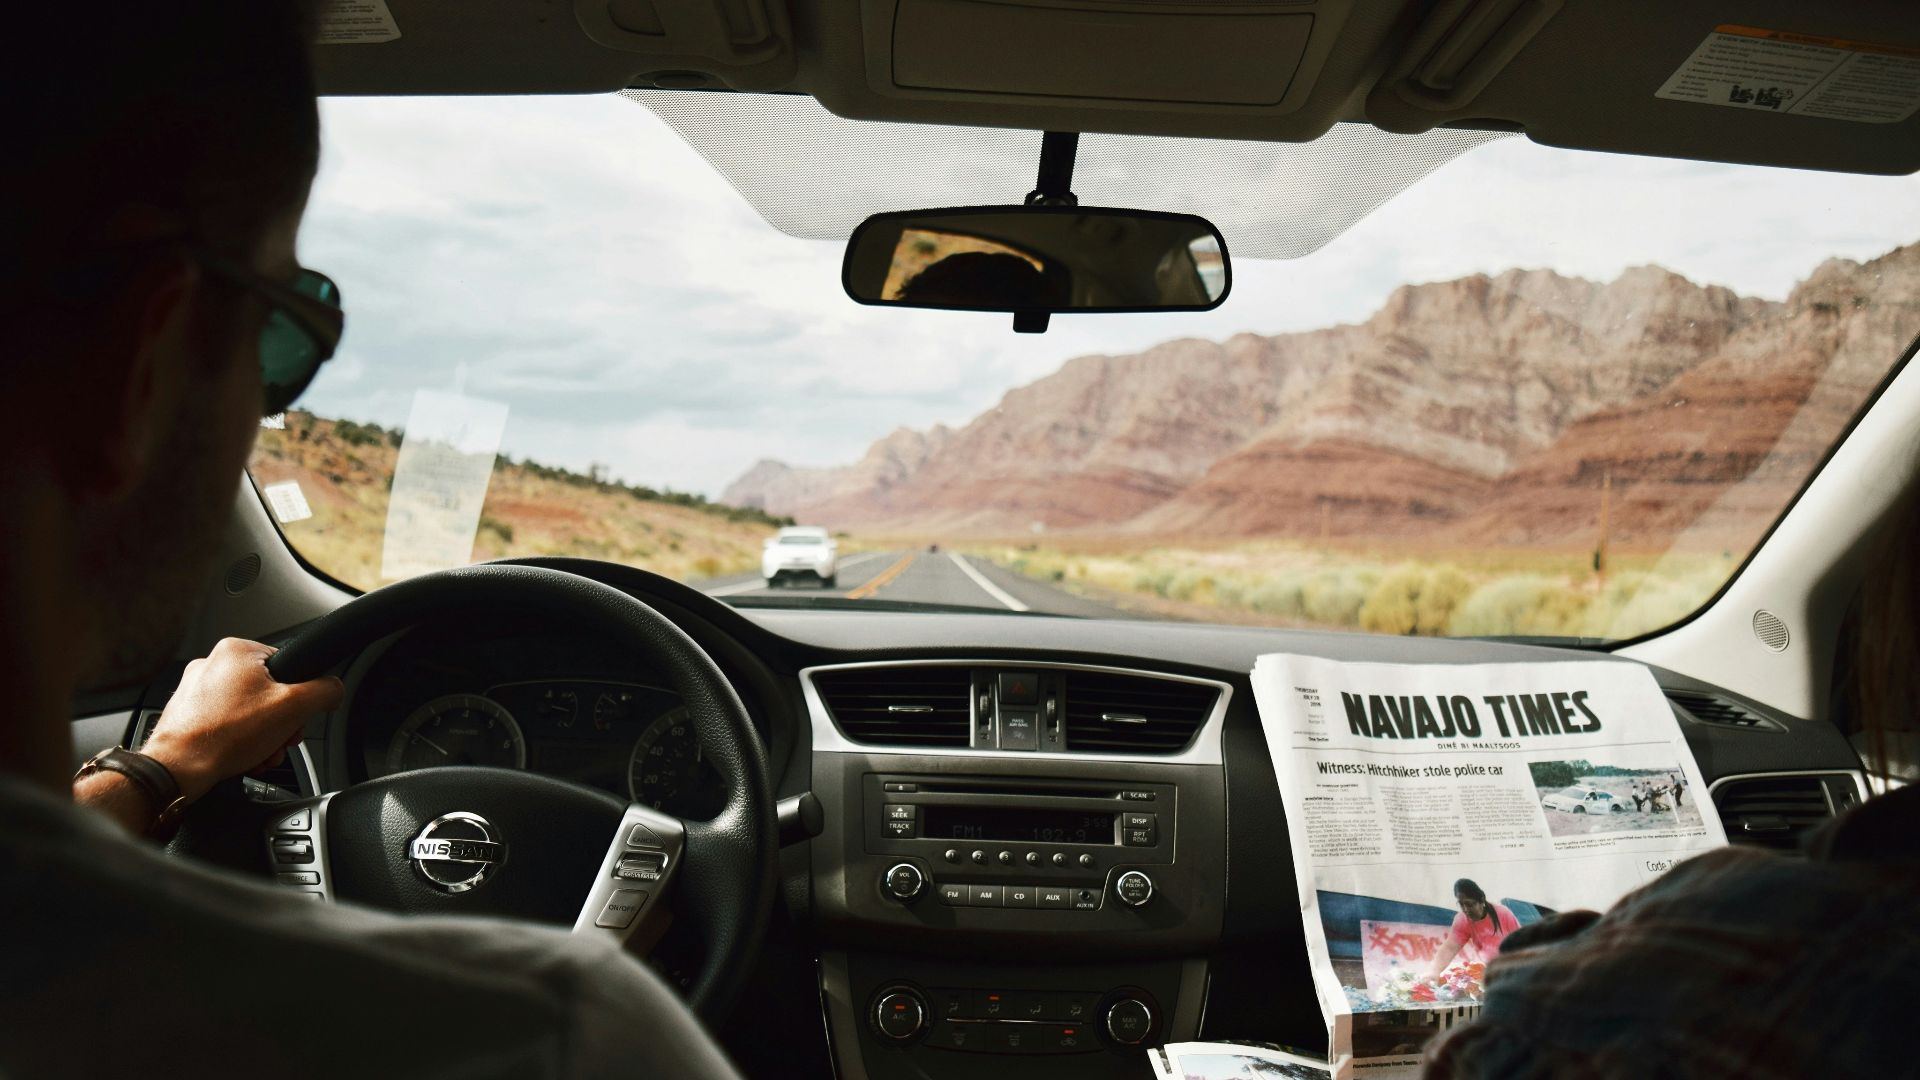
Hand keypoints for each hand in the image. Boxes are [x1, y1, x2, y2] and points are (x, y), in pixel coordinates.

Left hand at [141, 638, 343, 802]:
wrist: (178, 768)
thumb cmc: (224, 736)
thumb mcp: (294, 708)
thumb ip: (324, 691)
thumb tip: (334, 689)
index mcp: (237, 650)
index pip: (288, 667)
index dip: (299, 697)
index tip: (295, 719)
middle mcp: (212, 663)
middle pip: (268, 691)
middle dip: (280, 723)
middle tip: (278, 740)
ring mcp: (196, 688)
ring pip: (247, 710)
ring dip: (262, 735)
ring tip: (259, 752)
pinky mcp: (187, 712)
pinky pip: (226, 722)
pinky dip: (239, 739)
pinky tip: (242, 755)